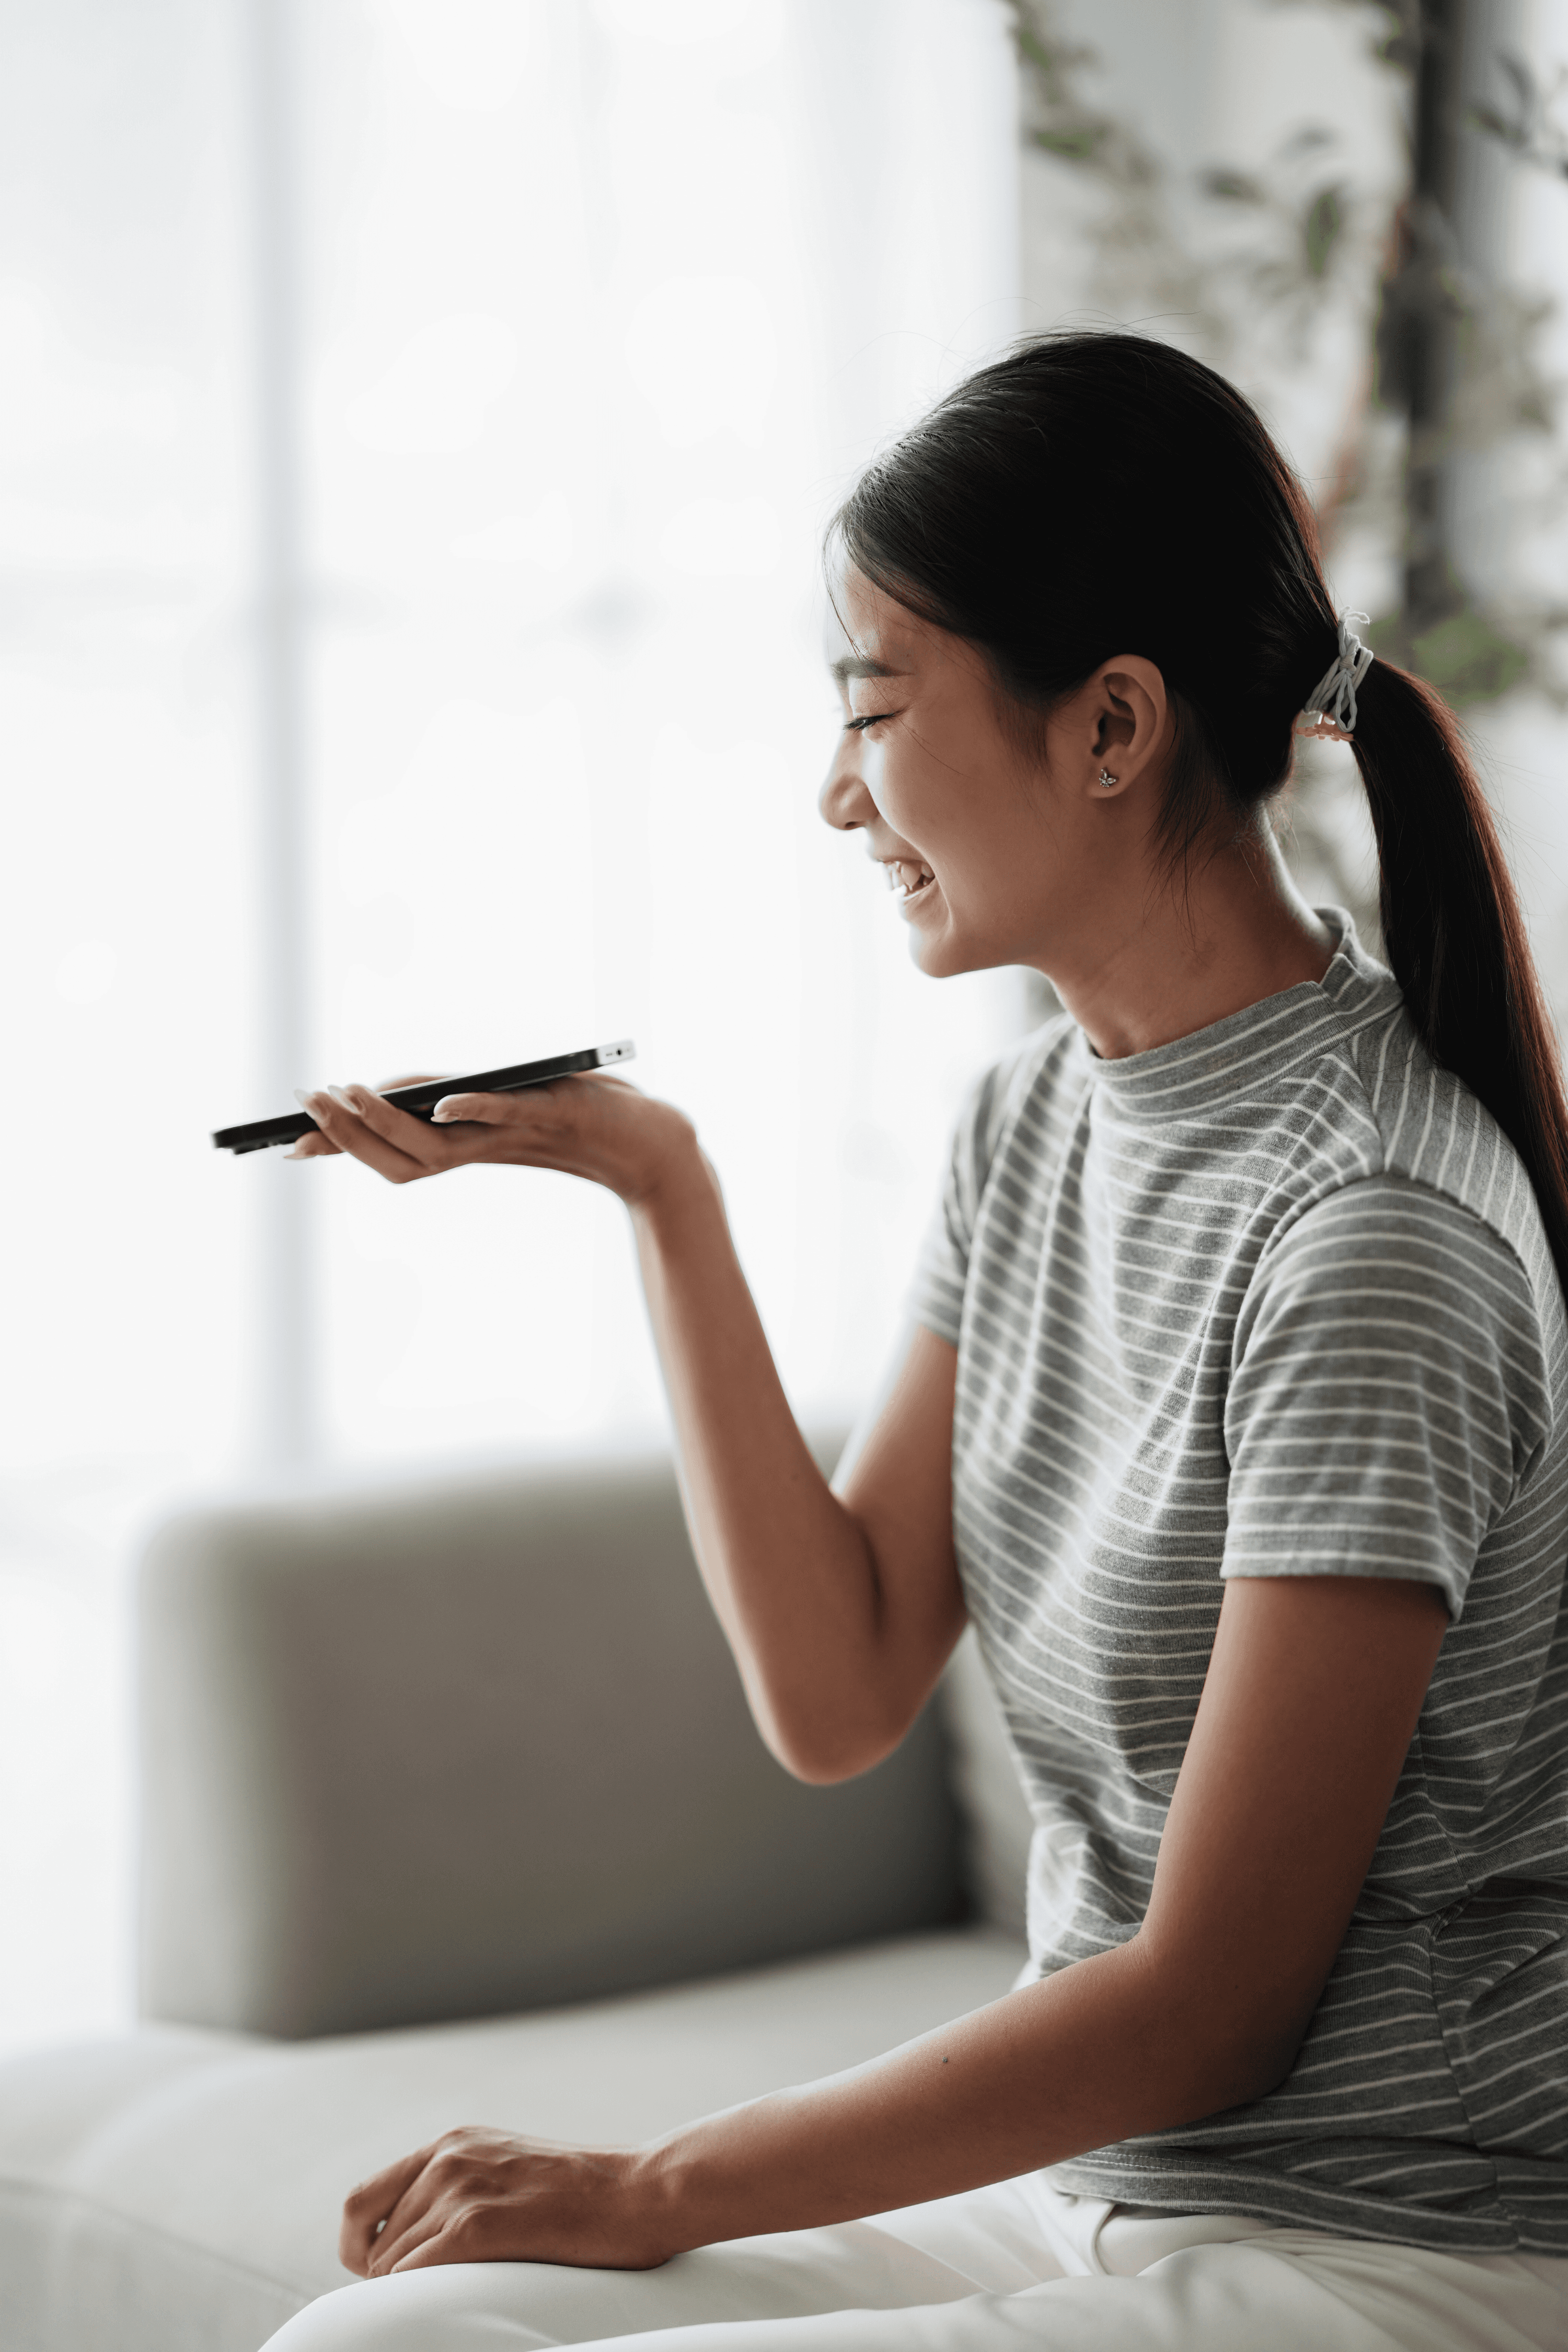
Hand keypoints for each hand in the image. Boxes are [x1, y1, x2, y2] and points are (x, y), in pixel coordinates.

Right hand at [286, 1071, 698, 1208]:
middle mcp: (479, 1148)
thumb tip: (403, 1092)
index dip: (339, 1151)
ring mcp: (510, 1134)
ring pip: (435, 1143)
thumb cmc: (582, 1117)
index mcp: (466, 1147)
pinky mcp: (549, 1112)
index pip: (388, 1156)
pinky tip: (443, 1102)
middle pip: (396, 1159)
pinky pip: (504, 1111)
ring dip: (387, 1119)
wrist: (649, 1143)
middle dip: (345, 1133)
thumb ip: (462, 1097)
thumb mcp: (509, 1103)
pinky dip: (472, 1107)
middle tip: (303, 1103)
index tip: (288, 1143)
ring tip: (347, 1093)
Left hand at [340, 2127, 667, 2275]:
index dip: (360, 2249)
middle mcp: (446, 2158)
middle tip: (429, 2297)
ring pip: (392, 2265)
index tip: (380, 2276)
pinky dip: (419, 2297)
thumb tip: (410, 2243)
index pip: (361, 2202)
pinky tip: (452, 2301)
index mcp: (452, 2143)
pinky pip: (414, 2274)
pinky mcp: (478, 2224)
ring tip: (459, 2295)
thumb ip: (458, 2188)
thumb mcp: (507, 2169)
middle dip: (389, 2280)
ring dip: (413, 2292)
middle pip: (373, 2244)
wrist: (640, 2191)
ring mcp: (460, 2187)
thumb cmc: (584, 2195)